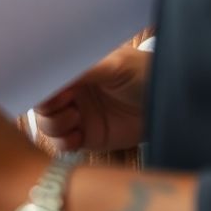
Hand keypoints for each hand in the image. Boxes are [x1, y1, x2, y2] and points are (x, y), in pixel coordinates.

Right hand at [35, 45, 150, 152]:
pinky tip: (79, 136)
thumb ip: (84, 68)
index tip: (56, 89)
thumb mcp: (115, 64)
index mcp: (73, 71)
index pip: (44, 78)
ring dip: (55, 124)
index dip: (42, 85)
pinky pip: (62, 145)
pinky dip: (64, 142)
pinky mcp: (87, 137)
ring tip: (77, 119)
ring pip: (46, 125)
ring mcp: (77, 116)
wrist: (171, 104)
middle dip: (47, 107)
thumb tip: (54, 67)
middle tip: (68, 105)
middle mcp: (71, 93)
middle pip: (39, 104)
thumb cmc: (145, 74)